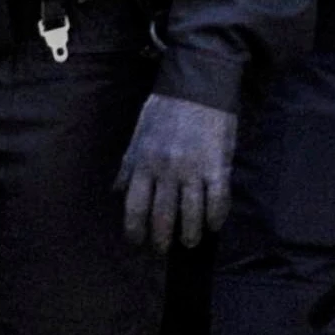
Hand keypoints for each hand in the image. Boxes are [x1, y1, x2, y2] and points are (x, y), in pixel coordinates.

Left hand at [119, 92, 236, 248]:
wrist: (198, 85)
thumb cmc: (165, 109)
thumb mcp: (139, 134)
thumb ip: (129, 164)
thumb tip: (117, 190)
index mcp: (144, 163)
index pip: (135, 206)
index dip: (134, 229)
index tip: (136, 241)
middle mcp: (167, 171)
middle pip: (162, 215)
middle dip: (161, 237)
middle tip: (162, 249)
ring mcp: (193, 170)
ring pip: (190, 213)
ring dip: (189, 233)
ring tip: (188, 242)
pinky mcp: (217, 166)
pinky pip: (218, 199)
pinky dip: (215, 216)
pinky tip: (213, 225)